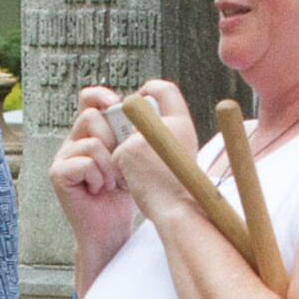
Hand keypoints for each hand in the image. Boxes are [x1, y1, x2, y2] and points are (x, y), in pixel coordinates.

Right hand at [51, 86, 139, 214]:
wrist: (111, 229)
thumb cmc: (124, 195)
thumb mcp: (133, 158)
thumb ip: (133, 135)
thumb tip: (148, 109)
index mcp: (91, 132)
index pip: (88, 99)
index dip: (101, 95)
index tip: (116, 103)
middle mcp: (74, 141)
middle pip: (91, 116)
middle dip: (114, 139)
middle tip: (121, 164)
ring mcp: (63, 157)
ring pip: (92, 142)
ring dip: (110, 165)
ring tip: (113, 182)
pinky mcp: (58, 174)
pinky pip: (84, 163)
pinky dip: (99, 178)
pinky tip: (99, 190)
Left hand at [106, 78, 203, 223]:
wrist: (175, 210)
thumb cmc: (178, 186)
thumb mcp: (180, 152)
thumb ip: (166, 133)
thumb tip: (142, 121)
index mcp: (183, 123)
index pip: (166, 89)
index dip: (151, 89)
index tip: (142, 98)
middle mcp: (165, 124)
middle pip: (138, 109)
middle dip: (131, 124)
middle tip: (133, 139)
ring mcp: (144, 137)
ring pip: (124, 136)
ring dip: (127, 151)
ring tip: (144, 172)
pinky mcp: (126, 151)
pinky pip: (116, 154)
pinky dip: (121, 169)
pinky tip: (135, 182)